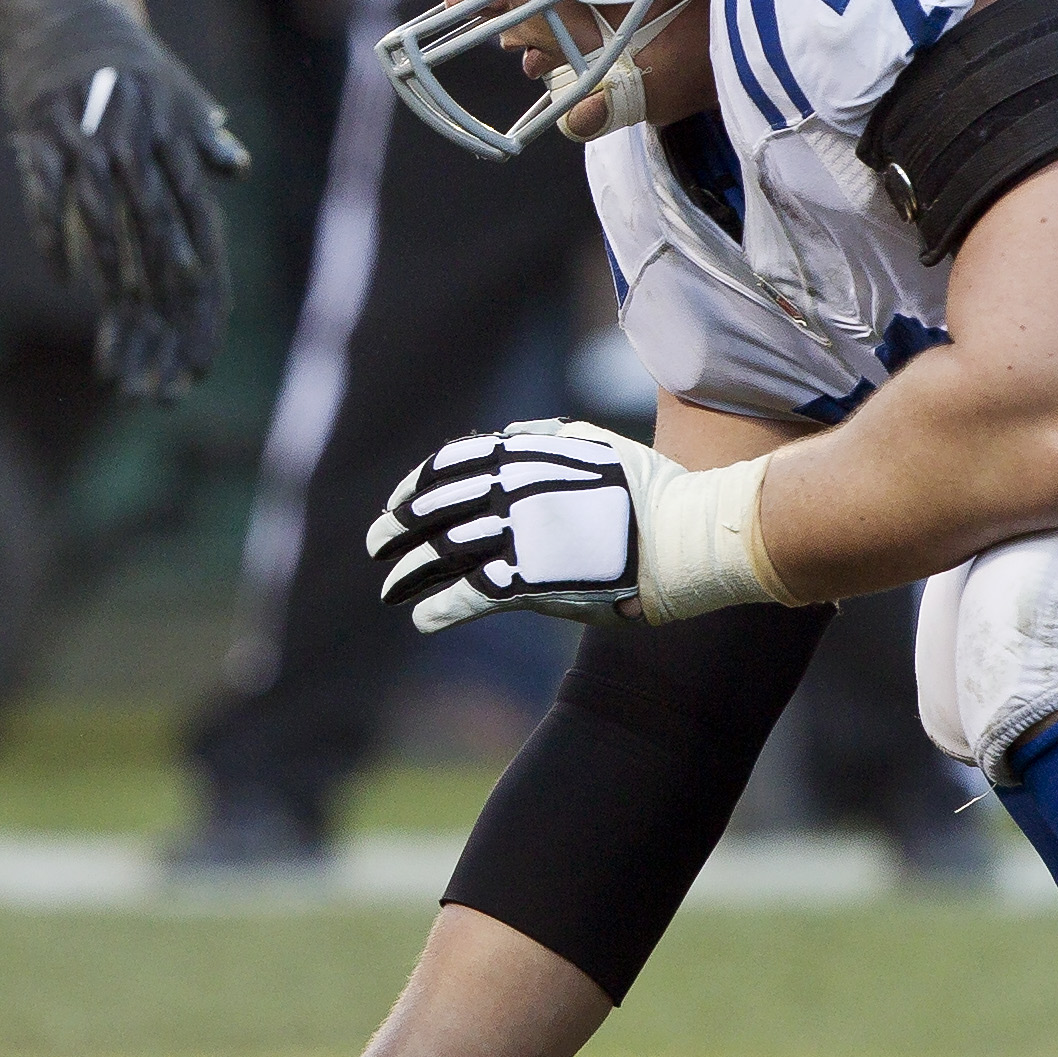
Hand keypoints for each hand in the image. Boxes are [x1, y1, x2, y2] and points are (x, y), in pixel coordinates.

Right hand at [0, 0, 246, 401]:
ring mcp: (82, 134)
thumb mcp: (172, 86)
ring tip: (116, 305)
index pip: (189, 197)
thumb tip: (237, 172)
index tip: (203, 289)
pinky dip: (54, 240)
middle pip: (148, 214)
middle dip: (158, 270)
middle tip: (163, 316)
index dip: (196, 246)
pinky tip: (63, 275)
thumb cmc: (119, 50)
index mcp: (166, 125)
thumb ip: (200, 134)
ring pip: (99, 213)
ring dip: (108, 264)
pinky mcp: (39, 134)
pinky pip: (47, 198)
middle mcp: (129, 133)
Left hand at [370, 418, 672, 629]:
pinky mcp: (528, 583)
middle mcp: (508, 493)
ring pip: (440, 555)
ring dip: (406, 572)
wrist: (682, 537)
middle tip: (375, 546)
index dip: (413, 487)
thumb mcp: (596, 444)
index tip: (397, 503)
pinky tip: (422, 619)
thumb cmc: (649, 490)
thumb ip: (547, 438)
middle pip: (431, 511)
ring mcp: (515, 538)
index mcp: (521, 457)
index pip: (445, 466)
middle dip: (395, 528)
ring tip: (388, 588)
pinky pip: (467, 597)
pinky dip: (439, 609)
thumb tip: (508, 436)